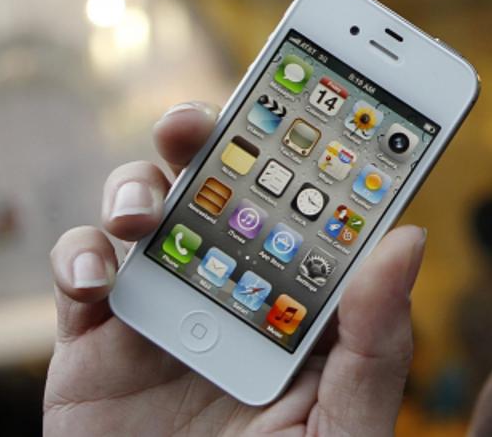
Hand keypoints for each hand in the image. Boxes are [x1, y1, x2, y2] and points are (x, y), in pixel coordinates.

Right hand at [44, 102, 423, 435]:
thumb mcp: (344, 422)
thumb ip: (376, 340)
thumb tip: (409, 239)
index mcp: (302, 291)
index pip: (313, 199)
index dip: (316, 141)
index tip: (320, 88)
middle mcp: (234, 281)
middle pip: (222, 183)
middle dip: (212, 137)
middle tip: (203, 120)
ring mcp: (165, 301)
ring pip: (149, 207)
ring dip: (142, 185)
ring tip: (149, 207)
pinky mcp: (97, 335)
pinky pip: (81, 268)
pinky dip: (82, 251)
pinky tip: (100, 270)